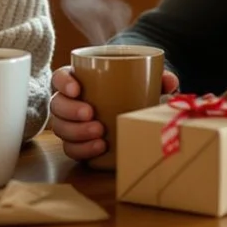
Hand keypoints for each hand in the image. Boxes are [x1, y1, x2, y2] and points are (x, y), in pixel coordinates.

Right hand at [49, 66, 179, 161]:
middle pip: (56, 104)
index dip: (63, 82)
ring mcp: (70, 123)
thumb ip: (159, 79)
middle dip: (71, 111)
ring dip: (77, 133)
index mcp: (79, 80)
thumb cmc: (134, 91)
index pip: (60, 77)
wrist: (133, 113)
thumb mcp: (146, 81)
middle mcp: (69, 101)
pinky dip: (82, 149)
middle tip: (92, 115)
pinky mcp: (77, 142)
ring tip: (100, 135)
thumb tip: (169, 82)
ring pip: (60, 128)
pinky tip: (99, 148)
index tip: (77, 89)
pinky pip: (70, 148)